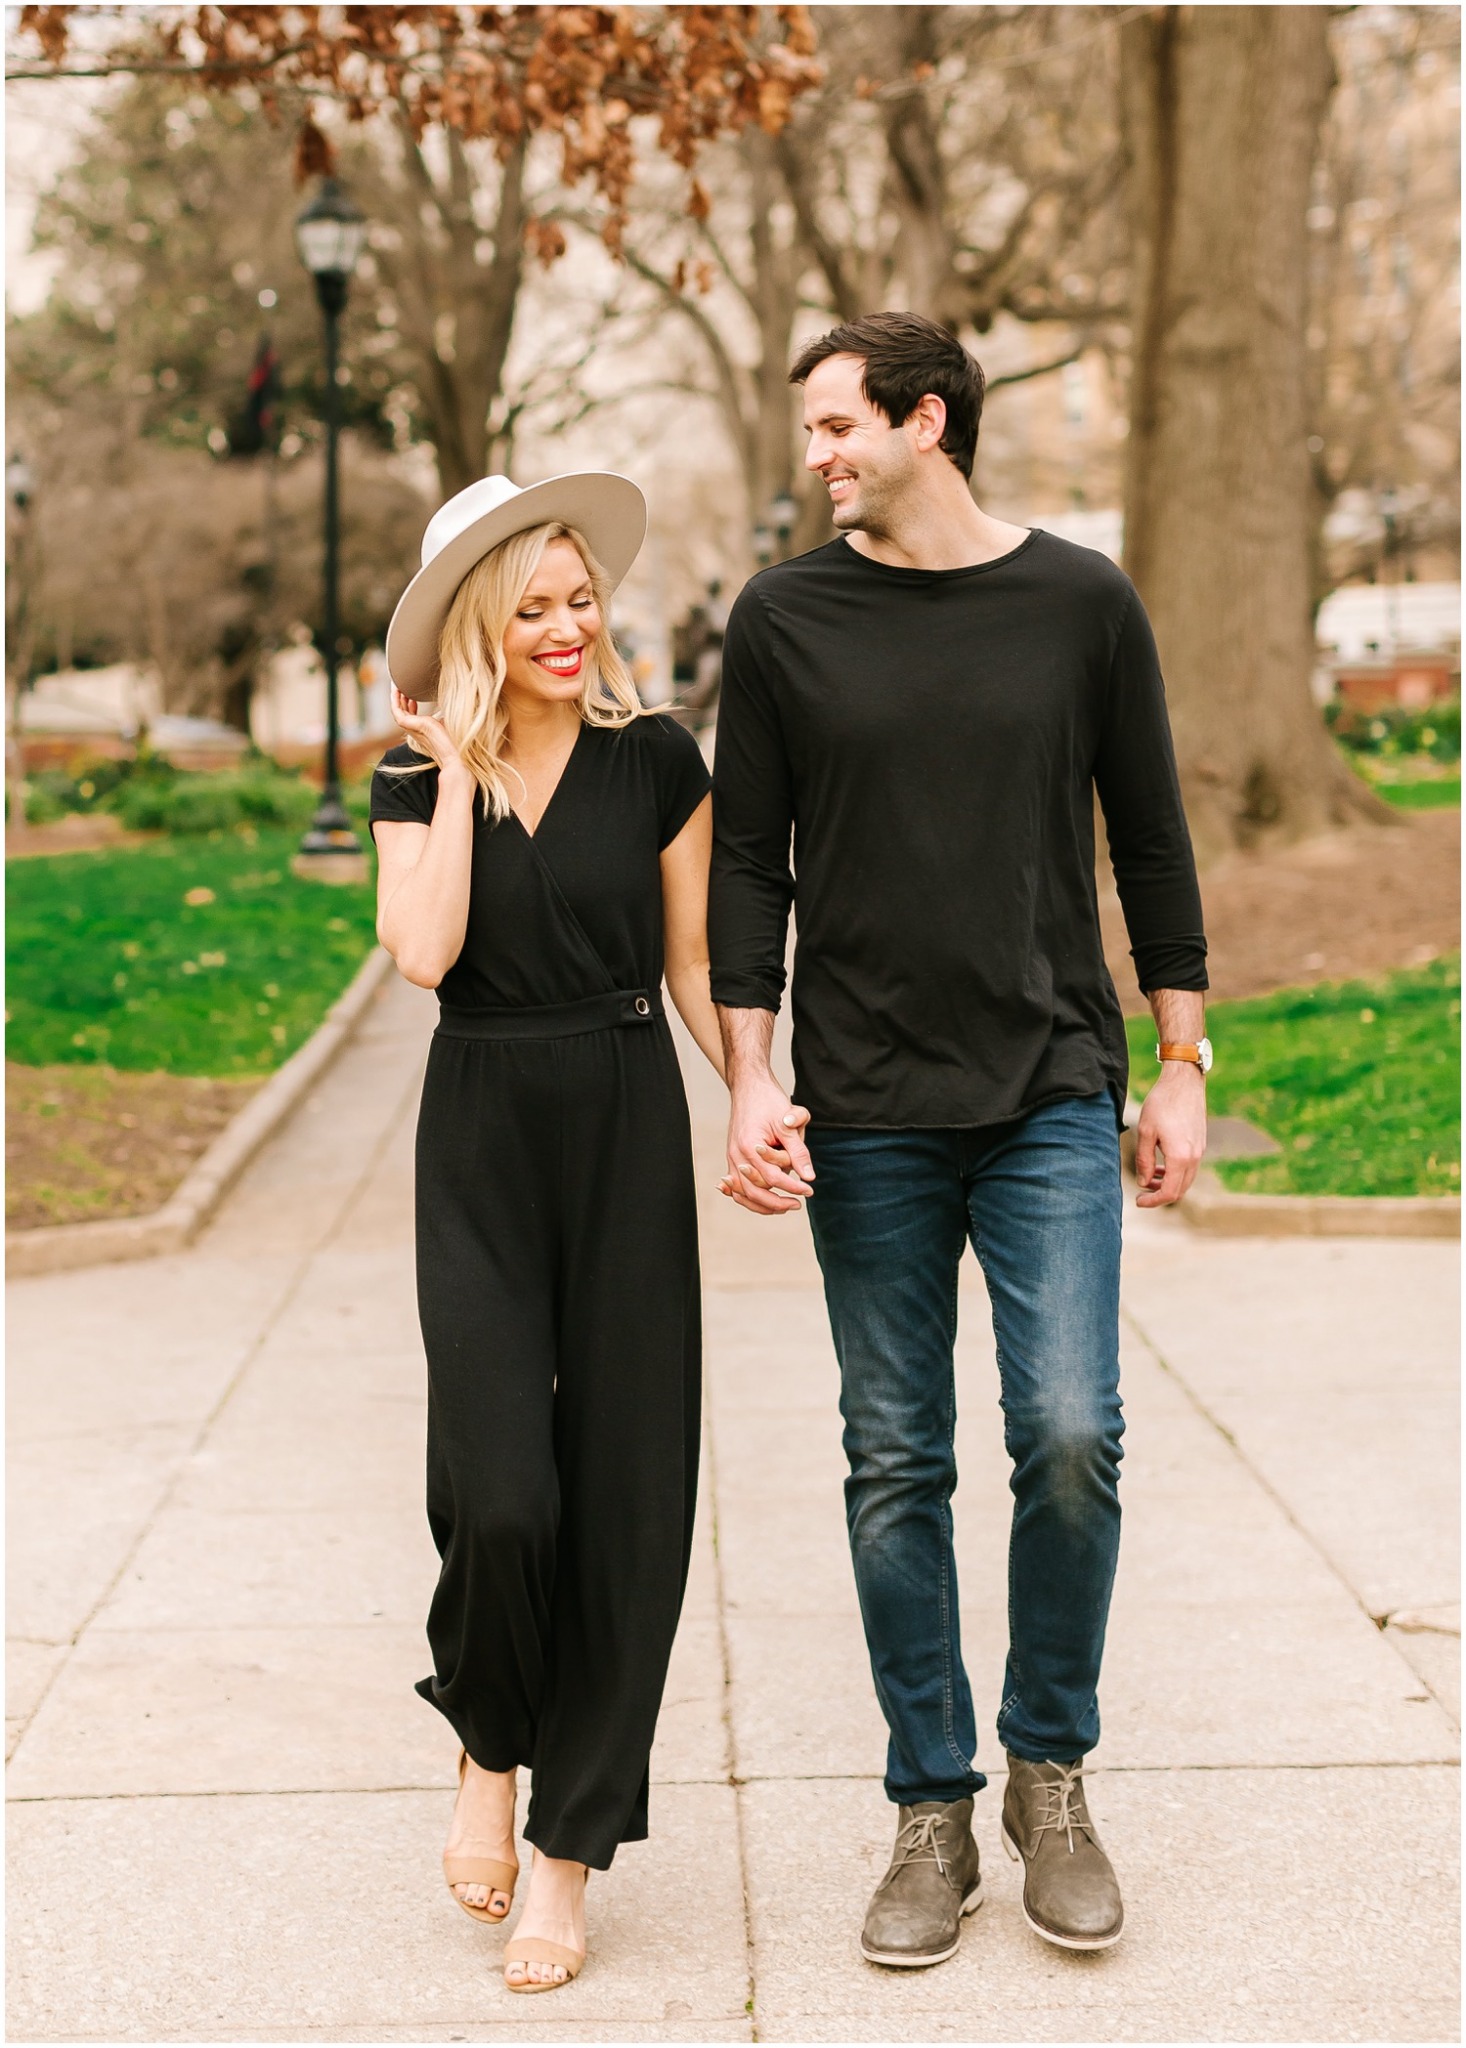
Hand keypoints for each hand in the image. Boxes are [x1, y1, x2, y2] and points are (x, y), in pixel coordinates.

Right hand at [392, 684, 465, 779]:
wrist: (455, 755)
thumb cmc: (456, 741)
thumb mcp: (451, 720)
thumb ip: (448, 712)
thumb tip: (456, 699)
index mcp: (424, 729)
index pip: (412, 714)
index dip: (411, 702)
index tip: (412, 692)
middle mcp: (415, 729)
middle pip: (403, 710)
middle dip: (402, 696)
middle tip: (402, 683)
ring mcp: (411, 728)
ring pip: (397, 709)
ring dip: (396, 695)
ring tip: (397, 683)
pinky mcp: (408, 725)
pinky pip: (396, 709)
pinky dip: (395, 698)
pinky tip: (398, 688)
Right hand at [720, 1074, 814, 1215]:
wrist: (749, 1086)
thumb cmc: (768, 1101)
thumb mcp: (788, 1123)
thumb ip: (798, 1151)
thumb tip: (809, 1176)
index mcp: (749, 1145)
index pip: (772, 1178)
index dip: (792, 1187)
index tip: (809, 1190)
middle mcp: (736, 1154)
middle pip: (754, 1191)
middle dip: (777, 1202)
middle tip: (798, 1204)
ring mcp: (732, 1156)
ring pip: (742, 1193)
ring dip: (762, 1204)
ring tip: (783, 1207)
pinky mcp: (733, 1156)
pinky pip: (737, 1185)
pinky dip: (747, 1197)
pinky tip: (760, 1204)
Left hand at [1134, 1061, 1206, 1206]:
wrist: (1184, 1082)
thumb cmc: (1161, 1103)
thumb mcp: (1145, 1132)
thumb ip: (1144, 1160)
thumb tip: (1144, 1182)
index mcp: (1181, 1157)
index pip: (1169, 1192)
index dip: (1153, 1201)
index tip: (1138, 1201)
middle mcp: (1194, 1157)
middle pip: (1180, 1190)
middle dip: (1160, 1195)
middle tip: (1141, 1192)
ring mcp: (1200, 1150)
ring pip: (1186, 1180)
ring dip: (1168, 1184)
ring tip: (1149, 1178)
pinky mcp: (1200, 1143)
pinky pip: (1190, 1167)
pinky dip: (1176, 1173)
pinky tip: (1161, 1165)